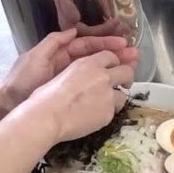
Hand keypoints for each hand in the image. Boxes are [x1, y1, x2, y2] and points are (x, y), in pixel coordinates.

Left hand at [0, 29, 138, 110]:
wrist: (7, 106)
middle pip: (96, 56)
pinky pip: (92, 86)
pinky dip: (106, 83)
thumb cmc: (20, 81)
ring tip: (134, 66)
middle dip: (116, 54)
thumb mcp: (35, 57)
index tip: (123, 42)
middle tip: (135, 54)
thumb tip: (73, 30)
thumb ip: (54, 42)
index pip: (87, 44)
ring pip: (97, 70)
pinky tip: (119, 85)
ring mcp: (70, 80)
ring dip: (115, 67)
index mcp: (60, 54)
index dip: (105, 42)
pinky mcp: (71, 94)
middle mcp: (68, 65)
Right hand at [14, 50, 136, 143]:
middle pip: (127, 71)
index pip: (110, 56)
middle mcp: (103, 76)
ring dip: (117, 98)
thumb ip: (80, 72)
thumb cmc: (46, 96)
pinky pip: (114, 111)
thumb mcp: (63, 74)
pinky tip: (97, 116)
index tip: (114, 68)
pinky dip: (108, 112)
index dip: (114, 62)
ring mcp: (108, 95)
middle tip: (124, 83)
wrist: (48, 116)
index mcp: (89, 64)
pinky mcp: (109, 112)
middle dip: (127, 77)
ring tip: (107, 104)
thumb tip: (81, 78)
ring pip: (123, 94)